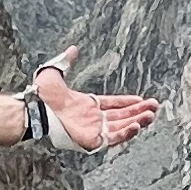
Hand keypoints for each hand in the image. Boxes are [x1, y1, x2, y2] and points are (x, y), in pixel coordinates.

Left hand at [33, 60, 157, 155]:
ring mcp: (92, 130)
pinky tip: (136, 125)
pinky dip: (126, 133)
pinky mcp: (91, 140)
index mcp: (86, 105)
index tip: (141, 99)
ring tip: (151, 116)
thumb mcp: (55, 72)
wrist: (36, 107)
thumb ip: (67, 60)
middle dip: (139, 112)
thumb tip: (74, 48)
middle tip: (154, 107)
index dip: (127, 102)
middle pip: (121, 116)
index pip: (113, 104)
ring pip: (121, 128)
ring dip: (137, 121)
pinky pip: (112, 139)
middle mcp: (91, 119)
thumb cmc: (42, 93)